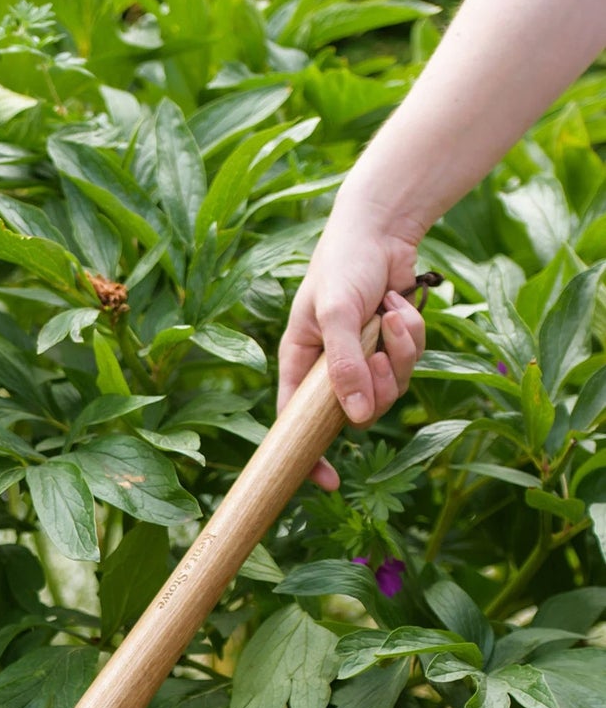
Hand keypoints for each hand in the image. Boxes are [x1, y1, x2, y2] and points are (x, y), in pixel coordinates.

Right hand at [277, 204, 427, 489]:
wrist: (381, 226)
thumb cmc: (344, 264)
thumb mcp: (337, 313)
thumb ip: (345, 365)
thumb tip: (358, 418)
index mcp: (300, 363)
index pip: (297, 422)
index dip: (309, 455)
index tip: (328, 480)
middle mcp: (329, 369)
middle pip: (357, 411)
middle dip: (378, 385)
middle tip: (381, 354)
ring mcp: (363, 359)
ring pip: (389, 388)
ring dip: (400, 354)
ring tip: (391, 317)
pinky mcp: (391, 347)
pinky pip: (409, 363)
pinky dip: (411, 336)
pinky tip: (400, 307)